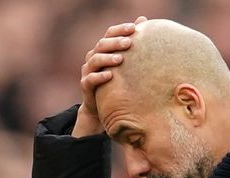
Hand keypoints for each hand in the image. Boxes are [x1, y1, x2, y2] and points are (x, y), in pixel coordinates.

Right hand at [72, 16, 146, 137]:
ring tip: (120, 59)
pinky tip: (110, 75)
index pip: (110, 33)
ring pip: (95, 60)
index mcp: (103, 49)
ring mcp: (88, 71)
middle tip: (128, 42)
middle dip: (115, 42)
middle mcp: (93, 57)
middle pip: (102, 44)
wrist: (99, 105)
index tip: (133, 28)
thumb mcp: (125, 63)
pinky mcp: (85, 85)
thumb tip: (144, 20)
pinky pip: (90, 79)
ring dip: (108, 58)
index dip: (120, 29)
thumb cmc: (117, 81)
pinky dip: (99, 76)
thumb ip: (131, 44)